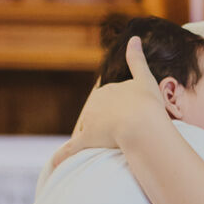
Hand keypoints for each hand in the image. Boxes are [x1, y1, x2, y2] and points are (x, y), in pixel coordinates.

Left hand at [51, 36, 164, 169]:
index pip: (109, 101)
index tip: (132, 118)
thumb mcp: (145, 78)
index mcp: (107, 90)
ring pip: (88, 131)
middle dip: (106, 124)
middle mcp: (94, 104)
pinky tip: (56, 164)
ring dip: (93, 139)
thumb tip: (133, 38)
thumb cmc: (147, 103)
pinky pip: (71, 150)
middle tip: (126, 134)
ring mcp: (89, 123)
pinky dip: (63, 156)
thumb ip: (137, 59)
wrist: (142, 124)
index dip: (121, 110)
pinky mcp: (86, 140)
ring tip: (109, 148)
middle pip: (97, 116)